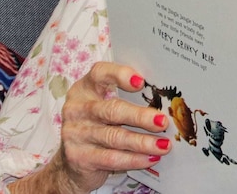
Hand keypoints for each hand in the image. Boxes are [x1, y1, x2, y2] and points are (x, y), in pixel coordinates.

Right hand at [14, 62, 171, 193]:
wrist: (71, 163)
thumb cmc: (100, 126)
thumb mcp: (107, 107)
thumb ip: (128, 99)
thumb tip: (165, 103)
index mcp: (85, 88)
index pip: (99, 73)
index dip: (120, 75)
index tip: (141, 82)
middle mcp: (77, 109)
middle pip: (112, 110)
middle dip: (140, 117)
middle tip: (163, 122)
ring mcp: (75, 134)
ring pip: (114, 137)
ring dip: (143, 142)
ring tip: (164, 145)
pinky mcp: (78, 157)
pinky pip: (111, 158)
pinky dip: (134, 159)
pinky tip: (151, 159)